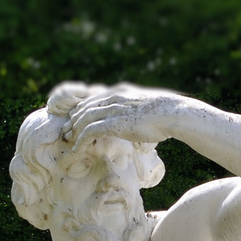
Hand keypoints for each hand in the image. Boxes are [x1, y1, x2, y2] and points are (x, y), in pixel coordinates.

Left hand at [63, 87, 185, 149]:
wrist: (173, 114)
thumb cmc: (166, 113)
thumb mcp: (148, 107)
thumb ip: (138, 110)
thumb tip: (141, 120)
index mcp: (120, 91)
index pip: (93, 99)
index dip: (81, 110)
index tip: (75, 120)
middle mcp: (113, 97)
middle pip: (84, 107)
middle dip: (73, 121)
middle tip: (67, 132)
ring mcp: (113, 109)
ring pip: (84, 118)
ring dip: (74, 131)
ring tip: (70, 142)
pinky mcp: (114, 122)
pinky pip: (90, 131)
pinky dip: (81, 140)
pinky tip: (78, 149)